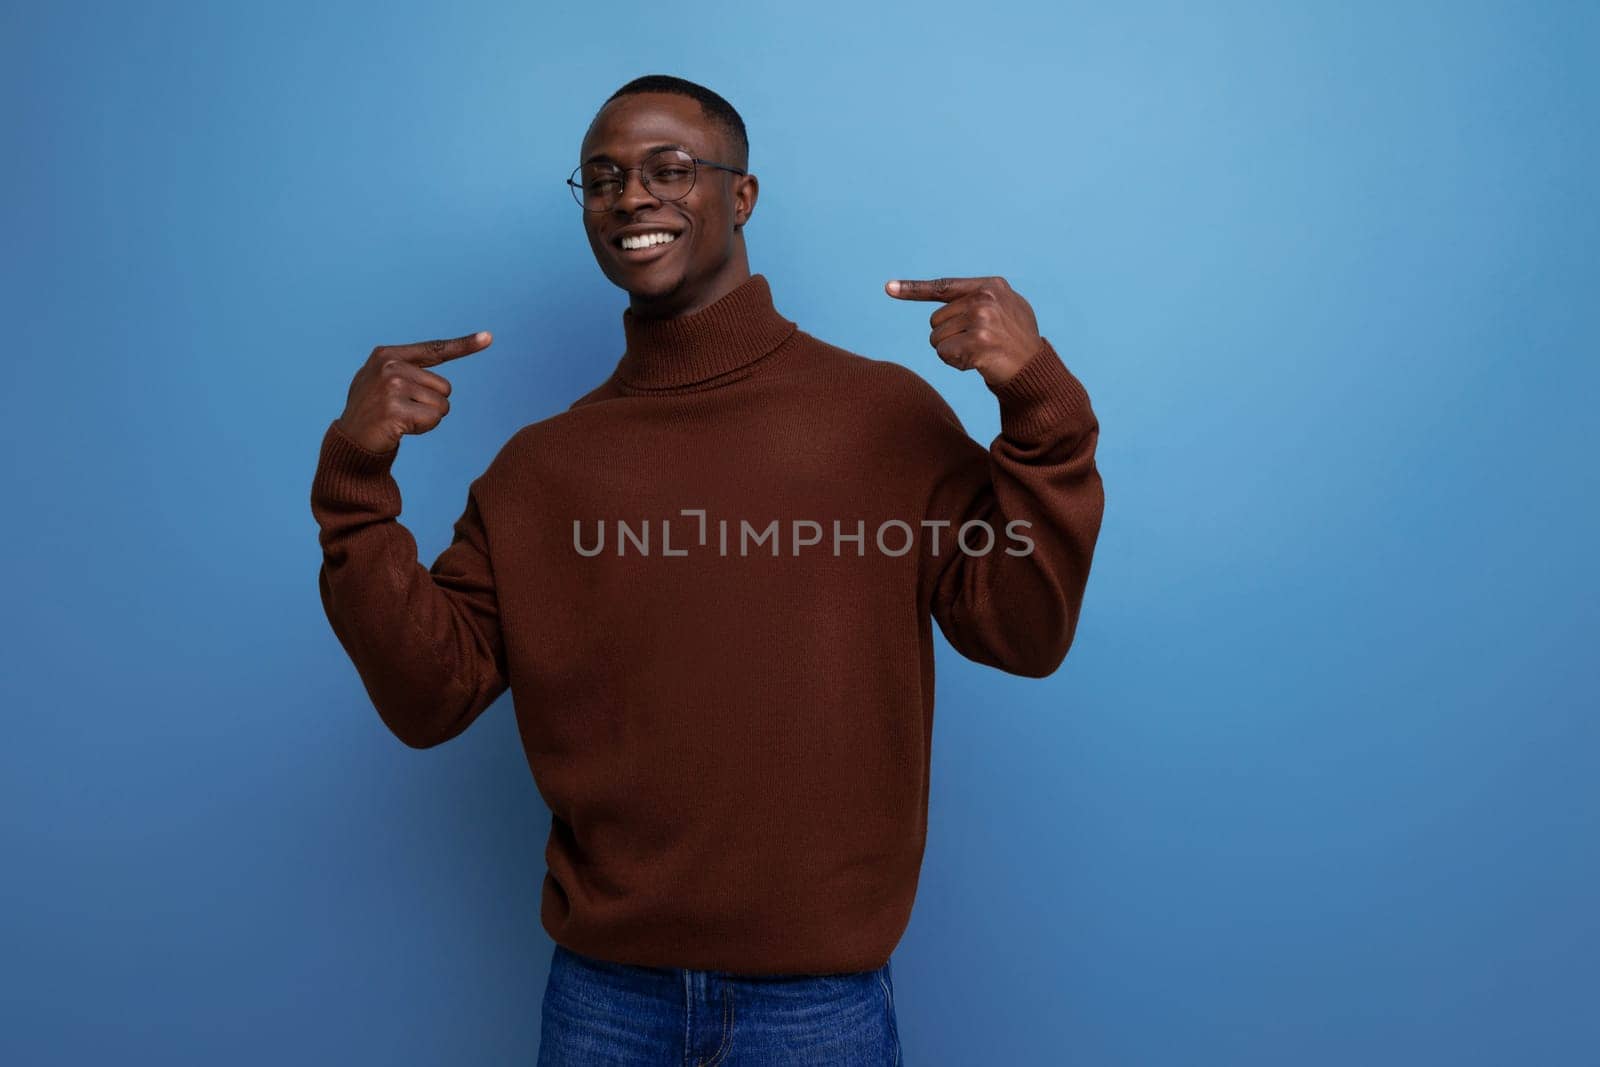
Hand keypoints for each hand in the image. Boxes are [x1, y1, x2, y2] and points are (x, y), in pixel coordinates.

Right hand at [335, 331, 492, 454]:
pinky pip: (433, 420)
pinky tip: (400, 428)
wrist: (350, 440)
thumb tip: (441, 376)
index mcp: (388, 354)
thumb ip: (407, 369)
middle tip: (403, 410)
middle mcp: (390, 366)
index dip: (464, 345)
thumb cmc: (371, 410)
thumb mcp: (382, 379)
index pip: (434, 349)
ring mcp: (391, 387)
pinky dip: (422, 428)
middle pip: (445, 387)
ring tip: (400, 419)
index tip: (488, 337)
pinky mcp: (395, 410)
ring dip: (427, 418)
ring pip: (442, 406)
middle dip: (431, 404)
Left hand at [884, 276, 1041, 388]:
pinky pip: (943, 354)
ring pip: (936, 339)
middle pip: (935, 320)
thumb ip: (980, 298)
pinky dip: (954, 363)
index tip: (888, 288)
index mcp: (991, 286)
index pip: (943, 287)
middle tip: (977, 344)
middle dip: (949, 336)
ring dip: (952, 351)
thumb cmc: (1017, 341)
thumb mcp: (1007, 307)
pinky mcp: (977, 342)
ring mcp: (982, 320)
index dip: (913, 289)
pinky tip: (976, 363)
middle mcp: (985, 299)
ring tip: (980, 353)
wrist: (1034, 369)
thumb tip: (947, 295)